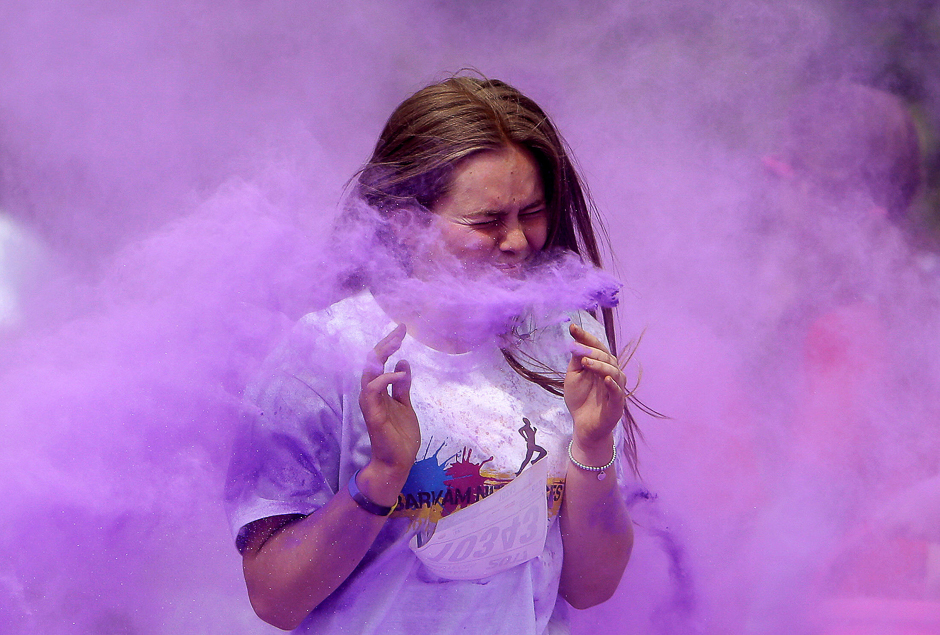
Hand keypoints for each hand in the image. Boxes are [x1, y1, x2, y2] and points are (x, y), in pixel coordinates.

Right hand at [358, 324, 420, 492]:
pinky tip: (398, 373)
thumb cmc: (400, 437)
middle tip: (400, 331)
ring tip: (396, 344)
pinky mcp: (373, 414)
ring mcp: (371, 403)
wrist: (398, 463)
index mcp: (379, 391)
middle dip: (385, 344)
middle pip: (372, 362)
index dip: (389, 344)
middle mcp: (371, 395)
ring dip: (381, 356)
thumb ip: (402, 387)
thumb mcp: (406, 406)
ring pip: (368, 373)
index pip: (380, 362)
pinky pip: (372, 390)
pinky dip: (384, 378)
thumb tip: (403, 363)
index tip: (401, 330)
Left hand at [564, 322, 625, 447]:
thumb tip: (576, 342)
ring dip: (600, 365)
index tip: (572, 327)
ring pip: (613, 372)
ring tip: (585, 363)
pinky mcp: (617, 404)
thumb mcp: (574, 376)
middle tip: (577, 348)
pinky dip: (612, 385)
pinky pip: (618, 392)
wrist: (583, 425)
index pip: (596, 347)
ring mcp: (616, 388)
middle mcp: (611, 373)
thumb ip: (576, 360)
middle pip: (606, 357)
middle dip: (592, 351)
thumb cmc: (580, 399)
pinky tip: (605, 379)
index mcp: (601, 365)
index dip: (585, 337)